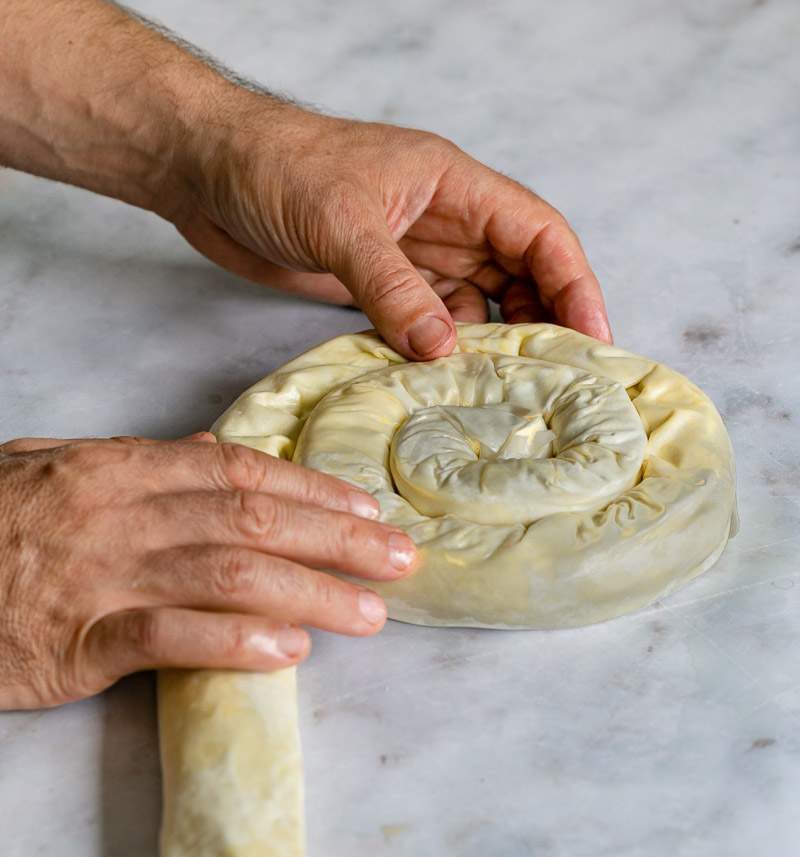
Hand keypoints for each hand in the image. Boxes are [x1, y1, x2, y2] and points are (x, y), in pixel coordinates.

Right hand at [0, 433, 416, 709]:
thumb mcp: (57, 472)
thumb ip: (137, 465)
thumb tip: (210, 455)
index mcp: (119, 468)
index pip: (238, 471)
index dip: (313, 489)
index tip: (367, 508)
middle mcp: (118, 512)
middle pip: (251, 519)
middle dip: (337, 537)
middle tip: (399, 559)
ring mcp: (99, 576)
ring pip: (227, 573)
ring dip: (310, 591)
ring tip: (369, 614)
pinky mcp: (76, 642)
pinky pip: (169, 636)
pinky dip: (235, 641)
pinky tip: (289, 651)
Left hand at [175, 101, 611, 359]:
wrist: (207, 172)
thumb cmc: (275, 167)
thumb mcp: (342, 226)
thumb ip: (394, 290)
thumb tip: (445, 350)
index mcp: (454, 186)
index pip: (538, 233)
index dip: (574, 284)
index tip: (592, 338)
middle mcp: (444, 221)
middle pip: (519, 274)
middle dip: (543, 323)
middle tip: (558, 383)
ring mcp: (412, 255)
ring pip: (475, 304)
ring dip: (491, 345)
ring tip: (510, 396)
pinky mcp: (379, 285)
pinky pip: (427, 322)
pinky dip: (441, 353)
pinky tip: (448, 386)